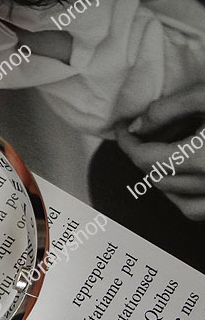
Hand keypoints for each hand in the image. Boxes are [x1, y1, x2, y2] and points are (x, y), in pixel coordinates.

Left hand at [115, 85, 204, 219]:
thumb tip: (136, 126)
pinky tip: (182, 176)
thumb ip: (169, 109)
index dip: (127, 144)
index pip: (146, 158)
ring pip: (176, 198)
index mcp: (204, 157)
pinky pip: (196, 210)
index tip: (121, 131)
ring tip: (160, 153)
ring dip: (159, 178)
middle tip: (140, 137)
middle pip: (157, 177)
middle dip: (142, 157)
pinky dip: (182, 197)